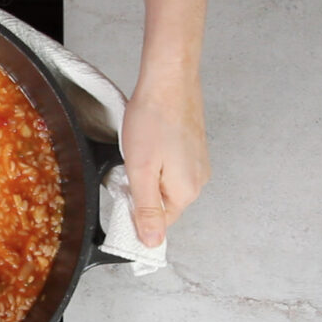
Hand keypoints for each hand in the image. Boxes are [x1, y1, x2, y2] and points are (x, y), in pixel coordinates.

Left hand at [121, 67, 209, 246]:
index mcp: (186, 191)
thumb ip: (146, 209)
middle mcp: (198, 180)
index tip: (123, 194)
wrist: (168, 80)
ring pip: (165, 184)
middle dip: (141, 192)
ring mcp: (198, 163)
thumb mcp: (141, 171)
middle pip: (163, 203)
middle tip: (127, 168)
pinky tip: (147, 144)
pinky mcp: (193, 148)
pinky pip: (170, 167)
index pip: (159, 222)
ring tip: (139, 152)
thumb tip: (152, 242)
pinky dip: (155, 161)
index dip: (137, 214)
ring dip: (147, 175)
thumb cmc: (152, 120)